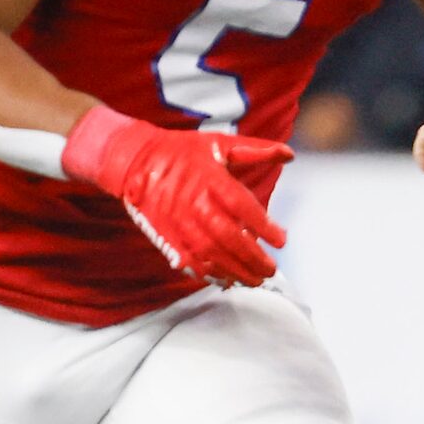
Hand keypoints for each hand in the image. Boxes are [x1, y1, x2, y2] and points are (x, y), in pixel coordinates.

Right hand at [62, 105, 290, 287]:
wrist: (134, 161)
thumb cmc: (181, 151)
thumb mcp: (219, 143)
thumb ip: (256, 151)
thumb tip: (289, 154)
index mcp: (211, 180)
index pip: (243, 207)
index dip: (265, 227)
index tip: (281, 240)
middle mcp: (195, 204)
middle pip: (229, 237)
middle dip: (253, 258)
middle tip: (271, 269)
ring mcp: (179, 222)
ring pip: (211, 254)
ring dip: (235, 270)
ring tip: (255, 280)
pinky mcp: (166, 235)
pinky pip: (189, 260)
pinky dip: (209, 273)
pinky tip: (226, 280)